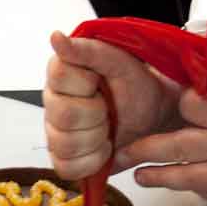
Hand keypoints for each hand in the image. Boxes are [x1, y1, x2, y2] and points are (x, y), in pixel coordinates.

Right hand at [43, 31, 180, 183]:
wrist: (154, 114)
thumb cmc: (135, 84)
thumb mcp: (119, 61)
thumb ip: (87, 50)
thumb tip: (56, 37)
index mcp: (60, 72)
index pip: (60, 78)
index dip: (87, 86)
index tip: (101, 83)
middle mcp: (52, 101)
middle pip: (64, 116)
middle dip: (97, 116)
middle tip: (109, 109)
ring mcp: (54, 131)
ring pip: (64, 145)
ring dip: (96, 140)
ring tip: (108, 129)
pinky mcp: (63, 158)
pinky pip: (66, 168)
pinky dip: (92, 162)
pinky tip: (103, 148)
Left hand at [122, 62, 206, 205]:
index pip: (187, 105)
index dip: (184, 98)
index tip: (185, 96)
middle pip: (172, 146)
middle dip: (144, 149)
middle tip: (122, 150)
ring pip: (186, 178)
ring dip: (159, 177)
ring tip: (141, 176)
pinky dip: (196, 190)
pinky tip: (188, 186)